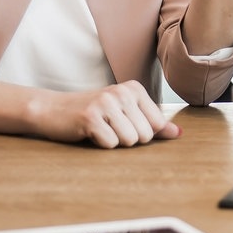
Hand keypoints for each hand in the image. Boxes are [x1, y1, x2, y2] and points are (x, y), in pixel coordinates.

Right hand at [38, 80, 179, 147]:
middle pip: (145, 135)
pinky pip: (110, 144)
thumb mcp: (125, 113)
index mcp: (134, 88)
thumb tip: (180, 134)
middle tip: (108, 127)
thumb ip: (153, 123)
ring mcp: (106, 103)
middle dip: (127, 139)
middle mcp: (122, 92)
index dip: (142, 132)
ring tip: (100, 129)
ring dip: (114, 142)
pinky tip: (89, 132)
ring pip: (129, 141)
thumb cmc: (92, 113)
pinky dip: (100, 144)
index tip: (122, 123)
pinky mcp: (90, 118)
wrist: (52, 109)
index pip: (158, 124)